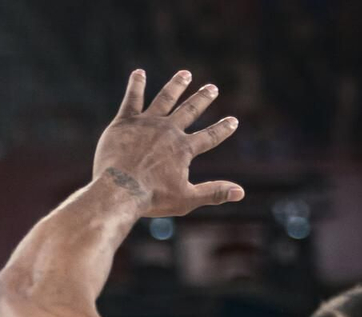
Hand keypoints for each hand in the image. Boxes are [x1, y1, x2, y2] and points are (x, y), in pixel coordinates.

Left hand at [92, 69, 242, 217]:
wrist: (119, 190)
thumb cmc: (152, 198)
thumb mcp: (186, 199)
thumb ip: (214, 193)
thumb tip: (241, 192)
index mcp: (183, 149)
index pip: (209, 137)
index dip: (222, 129)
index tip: (233, 120)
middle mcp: (168, 130)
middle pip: (189, 110)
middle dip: (202, 98)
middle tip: (212, 88)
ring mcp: (147, 123)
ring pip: (165, 98)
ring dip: (176, 85)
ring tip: (185, 75)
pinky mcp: (125, 122)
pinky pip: (132, 99)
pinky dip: (136, 85)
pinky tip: (138, 73)